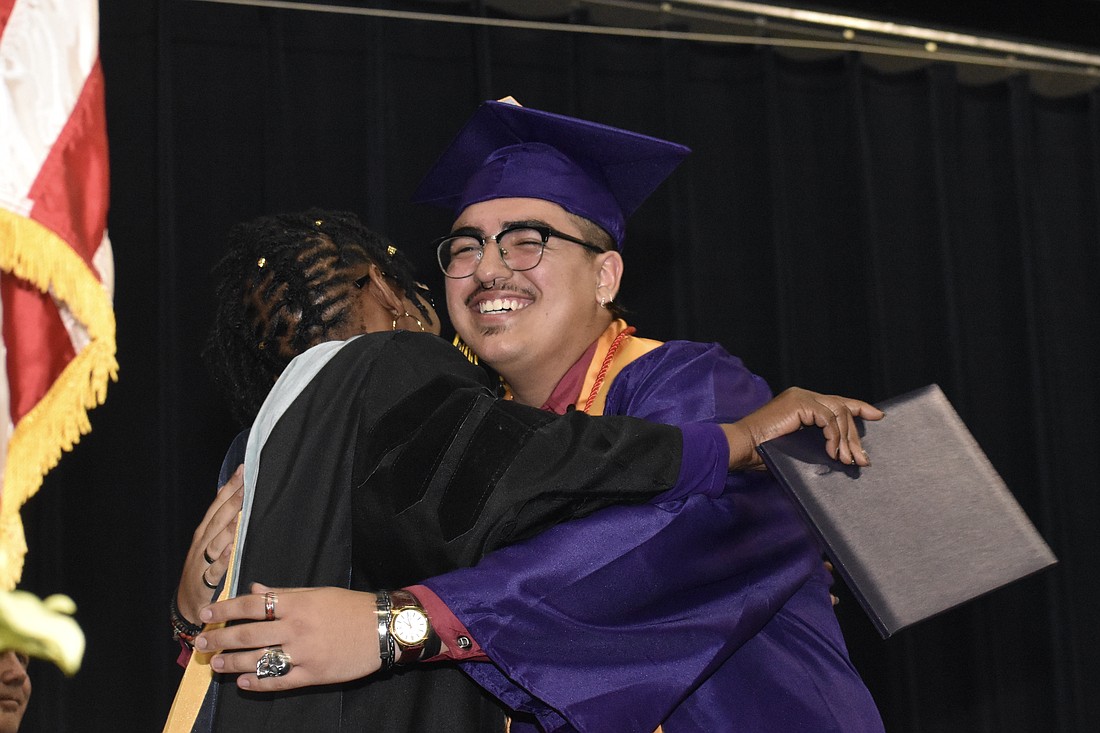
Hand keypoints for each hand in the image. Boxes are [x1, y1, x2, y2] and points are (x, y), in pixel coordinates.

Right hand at [175, 465, 243, 624]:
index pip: (218, 504)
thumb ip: (221, 519)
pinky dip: (222, 559)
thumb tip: (232, 493)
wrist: (187, 603)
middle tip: (245, 485)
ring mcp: (202, 562)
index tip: (242, 471)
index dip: (229, 488)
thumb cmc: (202, 568)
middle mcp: (202, 543)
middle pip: (218, 519)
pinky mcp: (205, 582)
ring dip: (227, 527)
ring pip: (215, 542)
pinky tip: (230, 550)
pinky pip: (215, 570)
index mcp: (205, 532)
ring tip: (240, 513)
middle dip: (231, 502)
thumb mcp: (209, 541)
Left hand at [195, 583, 380, 690]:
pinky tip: (243, 683)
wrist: (383, 627)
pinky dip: (259, 683)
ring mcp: (304, 653)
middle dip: (219, 639)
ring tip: (215, 665)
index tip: (205, 614)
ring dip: (232, 663)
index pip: (251, 605)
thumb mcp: (317, 593)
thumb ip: (284, 593)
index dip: (224, 609)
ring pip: (259, 660)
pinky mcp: (314, 674)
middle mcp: (296, 627)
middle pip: (248, 634)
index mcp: (297, 604)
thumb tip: (254, 589)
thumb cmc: (350, 606)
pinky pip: (280, 681)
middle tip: (199, 644)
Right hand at [722, 387, 883, 470]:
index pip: (837, 402)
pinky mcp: (800, 403)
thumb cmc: (763, 452)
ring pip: (839, 413)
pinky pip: (829, 419)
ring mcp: (801, 397)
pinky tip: (833, 452)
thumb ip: (817, 442)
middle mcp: (803, 395)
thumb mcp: (798, 446)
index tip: (878, 415)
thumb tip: (843, 454)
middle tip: (862, 458)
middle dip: (855, 435)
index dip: (859, 407)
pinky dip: (835, 436)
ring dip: (847, 439)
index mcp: (802, 402)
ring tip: (848, 459)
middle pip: (842, 409)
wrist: (742, 447)